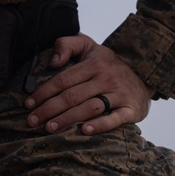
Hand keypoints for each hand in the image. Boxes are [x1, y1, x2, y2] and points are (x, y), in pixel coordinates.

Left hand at [24, 33, 150, 135]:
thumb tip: (53, 62)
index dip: (44, 92)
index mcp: (93, 63)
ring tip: (50, 128)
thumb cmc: (108, 62)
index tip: (28, 103)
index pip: (63, 79)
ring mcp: (119, 94)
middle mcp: (106, 78)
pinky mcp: (132, 109)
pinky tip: (84, 131)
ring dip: (68, 119)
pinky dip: (100, 125)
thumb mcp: (89, 46)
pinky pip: (115, 118)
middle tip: (32, 121)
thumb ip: (67, 45)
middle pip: (73, 95)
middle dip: (50, 109)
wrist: (145, 73)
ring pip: (90, 107)